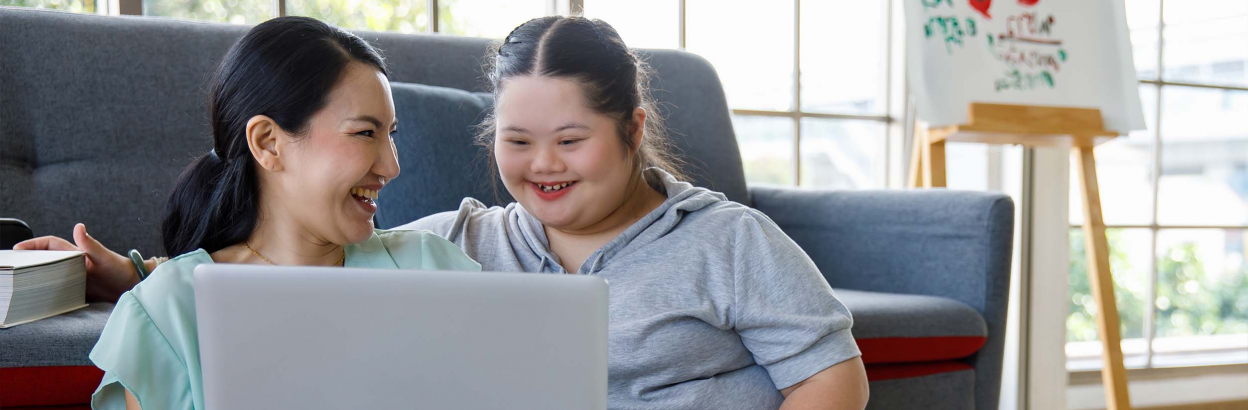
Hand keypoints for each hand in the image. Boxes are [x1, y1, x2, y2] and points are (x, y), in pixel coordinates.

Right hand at [14, 223, 141, 302]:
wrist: (135, 287)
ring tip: (19, 285)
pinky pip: (58, 292)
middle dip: (28, 261)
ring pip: (49, 276)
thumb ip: (91, 244)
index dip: (33, 245)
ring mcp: (74, 278)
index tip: (17, 250)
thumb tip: (78, 226)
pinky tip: (38, 301)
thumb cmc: (122, 269)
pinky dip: (47, 294)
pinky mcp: (78, 292)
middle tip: (12, 268)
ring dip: (35, 279)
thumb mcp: (105, 257)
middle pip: (45, 260)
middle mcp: (73, 265)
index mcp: (76, 254)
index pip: (50, 245)